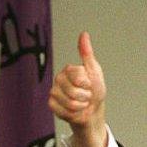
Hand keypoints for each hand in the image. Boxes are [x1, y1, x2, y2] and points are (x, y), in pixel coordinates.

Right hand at [49, 31, 107, 146]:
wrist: (92, 112)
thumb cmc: (95, 91)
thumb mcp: (95, 71)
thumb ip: (87, 54)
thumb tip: (84, 33)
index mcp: (69, 70)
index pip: (77, 76)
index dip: (87, 84)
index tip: (90, 85)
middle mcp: (59, 79)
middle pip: (72, 90)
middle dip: (85, 97)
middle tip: (86, 96)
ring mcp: (54, 92)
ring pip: (68, 102)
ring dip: (80, 106)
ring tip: (82, 103)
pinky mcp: (52, 105)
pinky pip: (61, 110)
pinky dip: (73, 113)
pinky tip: (74, 111)